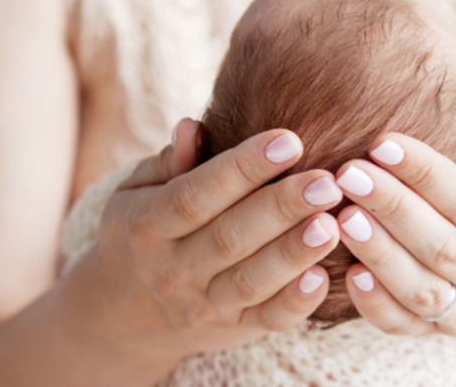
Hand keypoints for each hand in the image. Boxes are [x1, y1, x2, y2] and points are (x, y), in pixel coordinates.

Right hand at [61, 120, 342, 366]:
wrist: (124, 315)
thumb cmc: (141, 231)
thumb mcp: (136, 192)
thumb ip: (168, 162)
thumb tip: (191, 127)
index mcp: (146, 225)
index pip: (196, 195)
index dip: (242, 168)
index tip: (289, 140)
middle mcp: (174, 268)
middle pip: (229, 237)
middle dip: (281, 208)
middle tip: (326, 182)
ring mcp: (204, 304)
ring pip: (251, 280)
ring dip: (294, 253)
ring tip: (332, 224)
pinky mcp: (234, 327)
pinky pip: (267, 320)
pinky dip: (296, 303)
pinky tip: (324, 278)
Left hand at [332, 133, 455, 335]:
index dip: (426, 173)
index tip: (382, 144)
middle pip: (440, 246)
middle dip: (391, 207)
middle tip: (349, 174)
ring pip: (419, 288)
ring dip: (379, 253)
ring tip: (343, 216)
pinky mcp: (435, 333)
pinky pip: (401, 323)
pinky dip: (374, 302)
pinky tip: (347, 271)